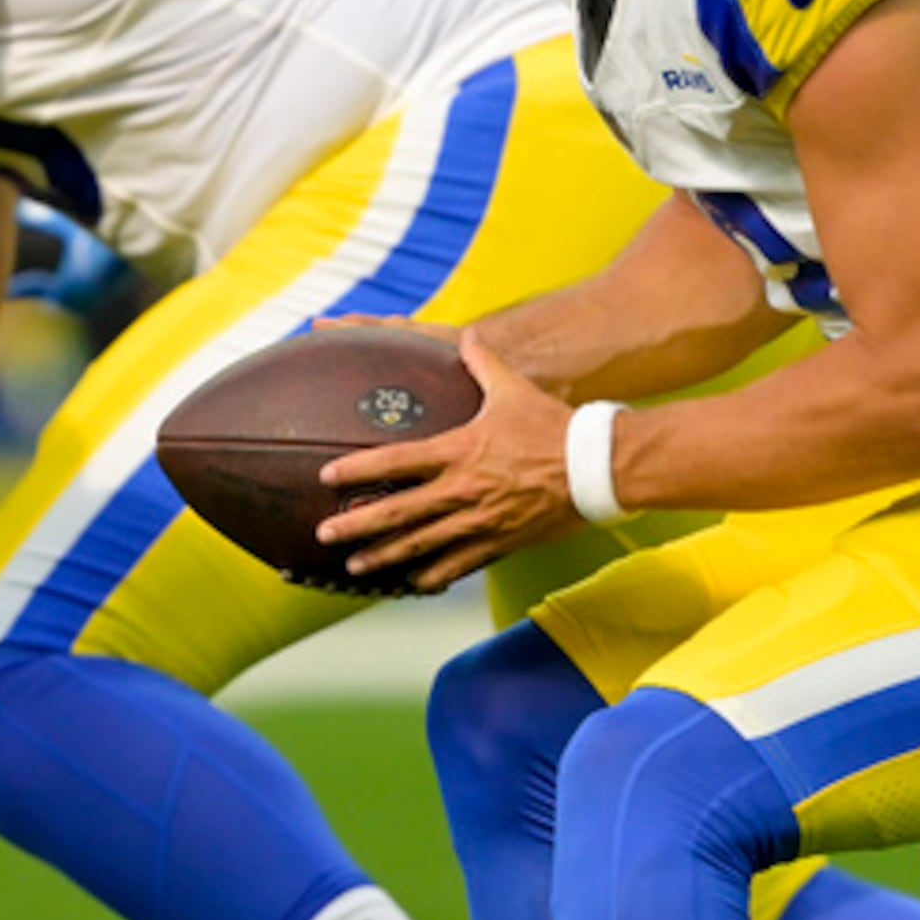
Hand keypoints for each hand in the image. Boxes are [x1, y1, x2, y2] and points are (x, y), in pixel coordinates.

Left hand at [315, 331, 583, 591]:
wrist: (595, 466)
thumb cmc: (553, 426)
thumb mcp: (513, 389)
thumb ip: (483, 363)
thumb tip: (468, 336)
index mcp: (458, 451)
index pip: (395, 461)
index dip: (358, 468)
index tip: (327, 475)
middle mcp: (461, 489)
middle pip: (398, 512)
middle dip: (358, 524)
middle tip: (324, 533)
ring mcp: (479, 520)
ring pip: (422, 544)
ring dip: (385, 556)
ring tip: (356, 567)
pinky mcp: (501, 541)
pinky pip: (460, 564)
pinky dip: (435, 575)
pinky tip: (414, 583)